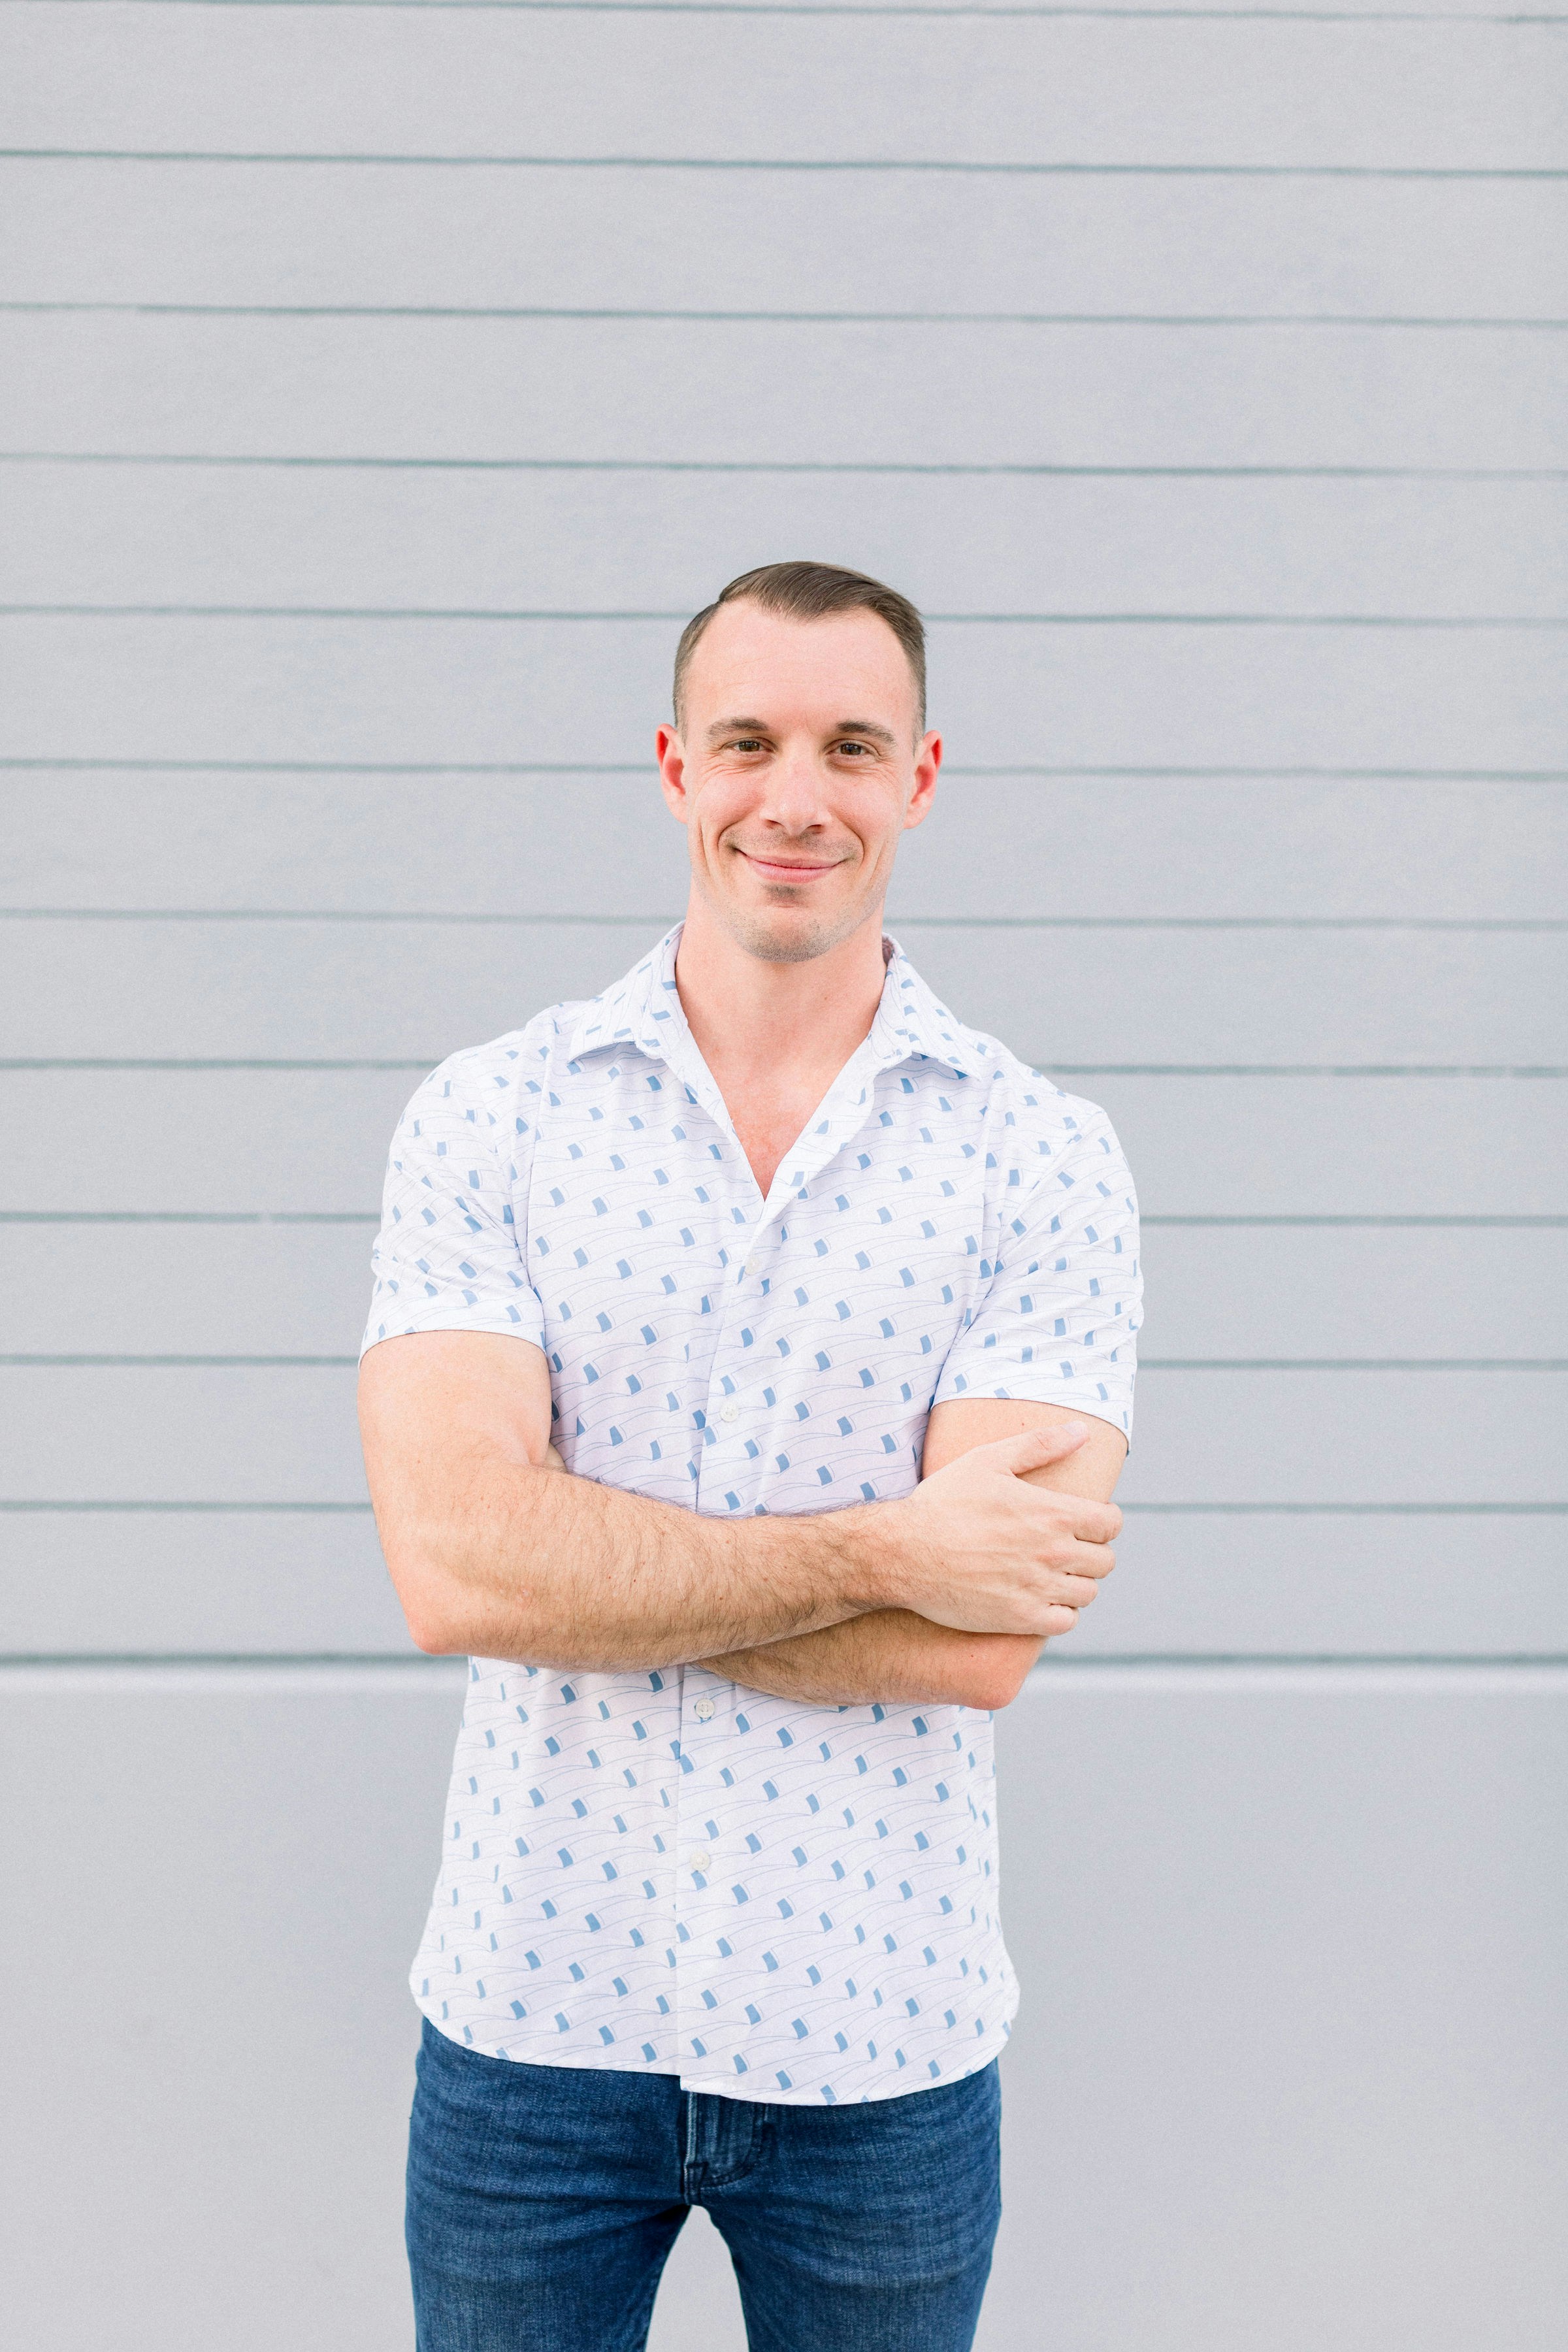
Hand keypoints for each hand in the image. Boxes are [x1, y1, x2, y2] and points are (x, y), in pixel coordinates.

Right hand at [886, 1420, 1120, 1636]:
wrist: (903, 1552)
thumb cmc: (943, 1502)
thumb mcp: (988, 1460)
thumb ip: (1040, 1445)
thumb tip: (1082, 1431)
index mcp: (1053, 1512)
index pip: (1111, 1524)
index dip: (1103, 1522)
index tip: (1085, 1523)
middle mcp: (1053, 1551)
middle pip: (1104, 1561)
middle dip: (1090, 1553)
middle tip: (1064, 1550)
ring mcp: (1038, 1588)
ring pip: (1088, 1593)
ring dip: (1076, 1584)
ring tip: (1052, 1575)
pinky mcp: (1021, 1618)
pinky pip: (1065, 1622)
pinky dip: (1060, 1613)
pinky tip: (1041, 1600)